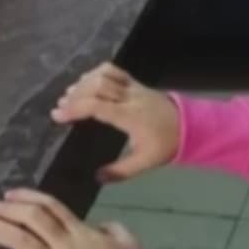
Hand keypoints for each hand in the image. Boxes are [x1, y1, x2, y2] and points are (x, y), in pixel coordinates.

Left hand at [0, 189, 139, 248]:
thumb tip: (98, 226)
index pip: (50, 207)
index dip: (27, 197)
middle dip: (7, 210)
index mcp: (81, 231)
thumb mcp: (127, 240)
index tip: (9, 194)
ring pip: (22, 243)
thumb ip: (111, 228)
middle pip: (32, 219)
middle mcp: (64, 245)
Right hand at [52, 62, 180, 181]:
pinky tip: (87, 84)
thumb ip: (121, 171)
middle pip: (98, 85)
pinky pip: (115, 70)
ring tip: (71, 95)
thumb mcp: (145, 162)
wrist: (191, 126)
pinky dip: (97, 73)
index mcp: (130, 116)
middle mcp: (131, 97)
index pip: (97, 106)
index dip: (75, 109)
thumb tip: (96, 178)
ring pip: (105, 74)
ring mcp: (134, 87)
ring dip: (84, 82)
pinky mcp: (137, 83)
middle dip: (75, 94)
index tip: (58, 116)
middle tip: (62, 107)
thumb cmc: (166, 144)